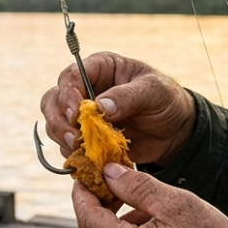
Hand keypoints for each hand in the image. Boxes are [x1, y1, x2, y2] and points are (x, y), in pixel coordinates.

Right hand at [40, 52, 196, 165]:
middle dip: (59, 120)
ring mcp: (83, 115)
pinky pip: (67, 145)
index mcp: (100, 69)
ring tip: (80, 149)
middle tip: (74, 137)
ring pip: (55, 124)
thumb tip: (99, 106)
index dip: (68, 94)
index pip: (71, 76)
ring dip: (63, 138)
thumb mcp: (154, 91)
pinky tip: (87, 159)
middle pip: (53, 100)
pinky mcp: (85, 137)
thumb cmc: (167, 101)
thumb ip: (127, 96)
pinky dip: (74, 154)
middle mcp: (85, 89)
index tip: (77, 112)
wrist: (175, 131)